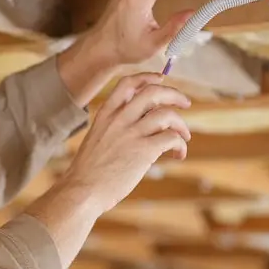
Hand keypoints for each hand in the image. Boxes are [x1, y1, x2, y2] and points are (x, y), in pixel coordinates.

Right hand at [59, 72, 190, 215]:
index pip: (128, 83)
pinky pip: (172, 138)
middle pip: (153, 92)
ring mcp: (131, 134)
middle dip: (174, 95)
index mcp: (105, 114)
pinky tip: (177, 155)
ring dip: (182, 124)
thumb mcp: (97, 139)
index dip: (148, 78)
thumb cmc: (88, 171)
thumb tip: (145, 128)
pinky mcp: (144, 151)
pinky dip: (180, 145)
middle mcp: (119, 119)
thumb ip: (117, 128)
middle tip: (185, 103)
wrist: (82, 190)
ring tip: (184, 136)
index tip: (160, 79)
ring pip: (167, 114)